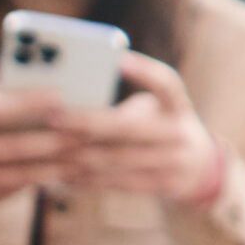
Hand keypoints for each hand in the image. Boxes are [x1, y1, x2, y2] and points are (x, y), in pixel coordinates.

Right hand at [0, 77, 72, 206]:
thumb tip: (41, 91)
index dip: (26, 104)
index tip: (60, 96)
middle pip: (9, 147)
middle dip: (51, 139)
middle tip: (87, 130)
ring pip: (15, 173)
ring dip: (54, 165)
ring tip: (85, 154)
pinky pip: (14, 188)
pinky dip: (42, 179)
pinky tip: (68, 171)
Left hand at [61, 53, 219, 203]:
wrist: (198, 169)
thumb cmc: (160, 127)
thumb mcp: (157, 110)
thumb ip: (126, 105)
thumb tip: (70, 98)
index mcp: (178, 107)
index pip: (166, 84)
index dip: (143, 71)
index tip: (117, 58)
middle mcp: (179, 134)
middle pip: (128, 127)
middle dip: (86, 122)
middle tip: (53, 117)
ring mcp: (172, 163)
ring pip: (115, 158)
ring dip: (77, 153)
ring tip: (46, 146)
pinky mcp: (159, 185)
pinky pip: (115, 182)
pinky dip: (85, 177)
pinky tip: (61, 172)